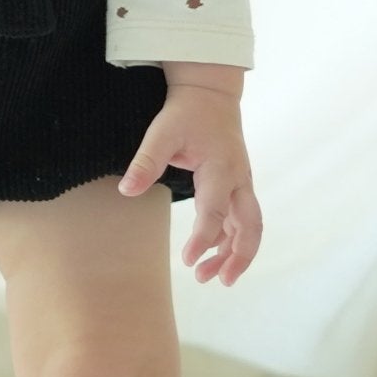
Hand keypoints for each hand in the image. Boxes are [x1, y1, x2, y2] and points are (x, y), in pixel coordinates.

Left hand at [117, 87, 261, 284]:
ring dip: (234, 253)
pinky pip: (241, 219)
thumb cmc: (185, 114)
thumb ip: (145, 162)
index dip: (203, 239)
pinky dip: (230, 240)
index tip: (187, 261)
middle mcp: (238, 180)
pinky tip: (212, 255)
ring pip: (248, 226)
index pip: (214, 212)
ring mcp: (242, 184)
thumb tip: (126, 191)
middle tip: (220, 282)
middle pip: (250, 226)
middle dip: (239, 257)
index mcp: (220, 169)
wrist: (210, 95)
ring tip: (210, 278)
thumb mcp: (161, 133)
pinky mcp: (238, 186)